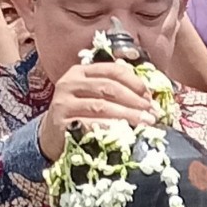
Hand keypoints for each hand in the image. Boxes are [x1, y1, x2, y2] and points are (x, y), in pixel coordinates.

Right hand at [38, 58, 158, 161]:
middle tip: (152, 112)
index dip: (134, 81)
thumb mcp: (95, 96)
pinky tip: (126, 133)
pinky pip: (91, 124)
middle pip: (108, 87)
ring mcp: (63, 103)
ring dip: (128, 114)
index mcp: (80, 72)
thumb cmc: (81, 114)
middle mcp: (69, 83)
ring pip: (102, 105)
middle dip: (135, 100)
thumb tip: (149, 95)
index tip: (149, 95)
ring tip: (146, 122)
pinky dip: (112, 128)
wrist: (53, 136)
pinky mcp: (61, 123)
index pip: (111, 70)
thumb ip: (116, 90)